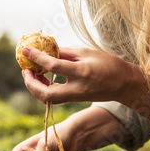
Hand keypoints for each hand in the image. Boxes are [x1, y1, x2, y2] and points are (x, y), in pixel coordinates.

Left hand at [20, 45, 145, 104]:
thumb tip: (45, 50)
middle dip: (30, 83)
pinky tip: (42, 77)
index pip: (54, 67)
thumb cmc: (108, 64)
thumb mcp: (87, 52)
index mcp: (82, 72)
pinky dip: (44, 88)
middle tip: (25, 70)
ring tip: (31, 72)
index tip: (25, 50)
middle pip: (46, 94)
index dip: (37, 58)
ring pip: (48, 99)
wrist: (124, 84)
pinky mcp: (74, 100)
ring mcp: (76, 97)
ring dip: (35, 87)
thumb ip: (65, 53)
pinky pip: (54, 98)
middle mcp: (77, 88)